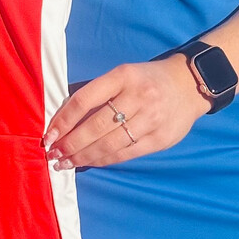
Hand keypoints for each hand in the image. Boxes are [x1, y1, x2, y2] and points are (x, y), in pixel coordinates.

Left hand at [44, 56, 208, 169]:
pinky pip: (126, 154)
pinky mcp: (160, 139)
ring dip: (83, 156)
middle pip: (95, 126)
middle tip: (53, 154)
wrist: (190, 84)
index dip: (63, 120)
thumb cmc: (146, 80)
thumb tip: (63, 120)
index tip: (49, 135)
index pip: (85, 99)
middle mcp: (138, 97)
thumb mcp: (122, 75)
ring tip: (66, 163)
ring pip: (109, 144)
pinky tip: (89, 162)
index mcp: (123, 76)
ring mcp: (151, 119)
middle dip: (70, 143)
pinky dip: (104, 160)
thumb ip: (97, 93)